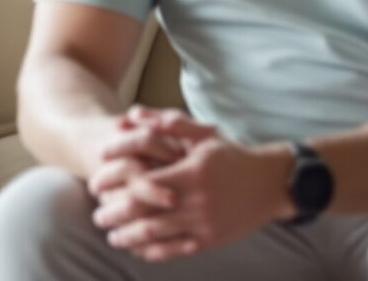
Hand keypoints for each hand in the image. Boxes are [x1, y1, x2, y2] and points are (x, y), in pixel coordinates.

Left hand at [95, 139, 293, 263]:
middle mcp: (196, 200)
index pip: (141, 179)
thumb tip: (132, 114)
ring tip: (112, 236)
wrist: (271, 184)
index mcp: (190, 172)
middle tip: (97, 216)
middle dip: (114, 215)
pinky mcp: (211, 240)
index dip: (114, 183)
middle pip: (143, 211)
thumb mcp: (203, 135)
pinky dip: (153, 252)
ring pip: (156, 235)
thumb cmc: (232, 156)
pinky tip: (138, 249)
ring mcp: (203, 223)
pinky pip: (175, 250)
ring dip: (129, 237)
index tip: (96, 184)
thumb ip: (167, 123)